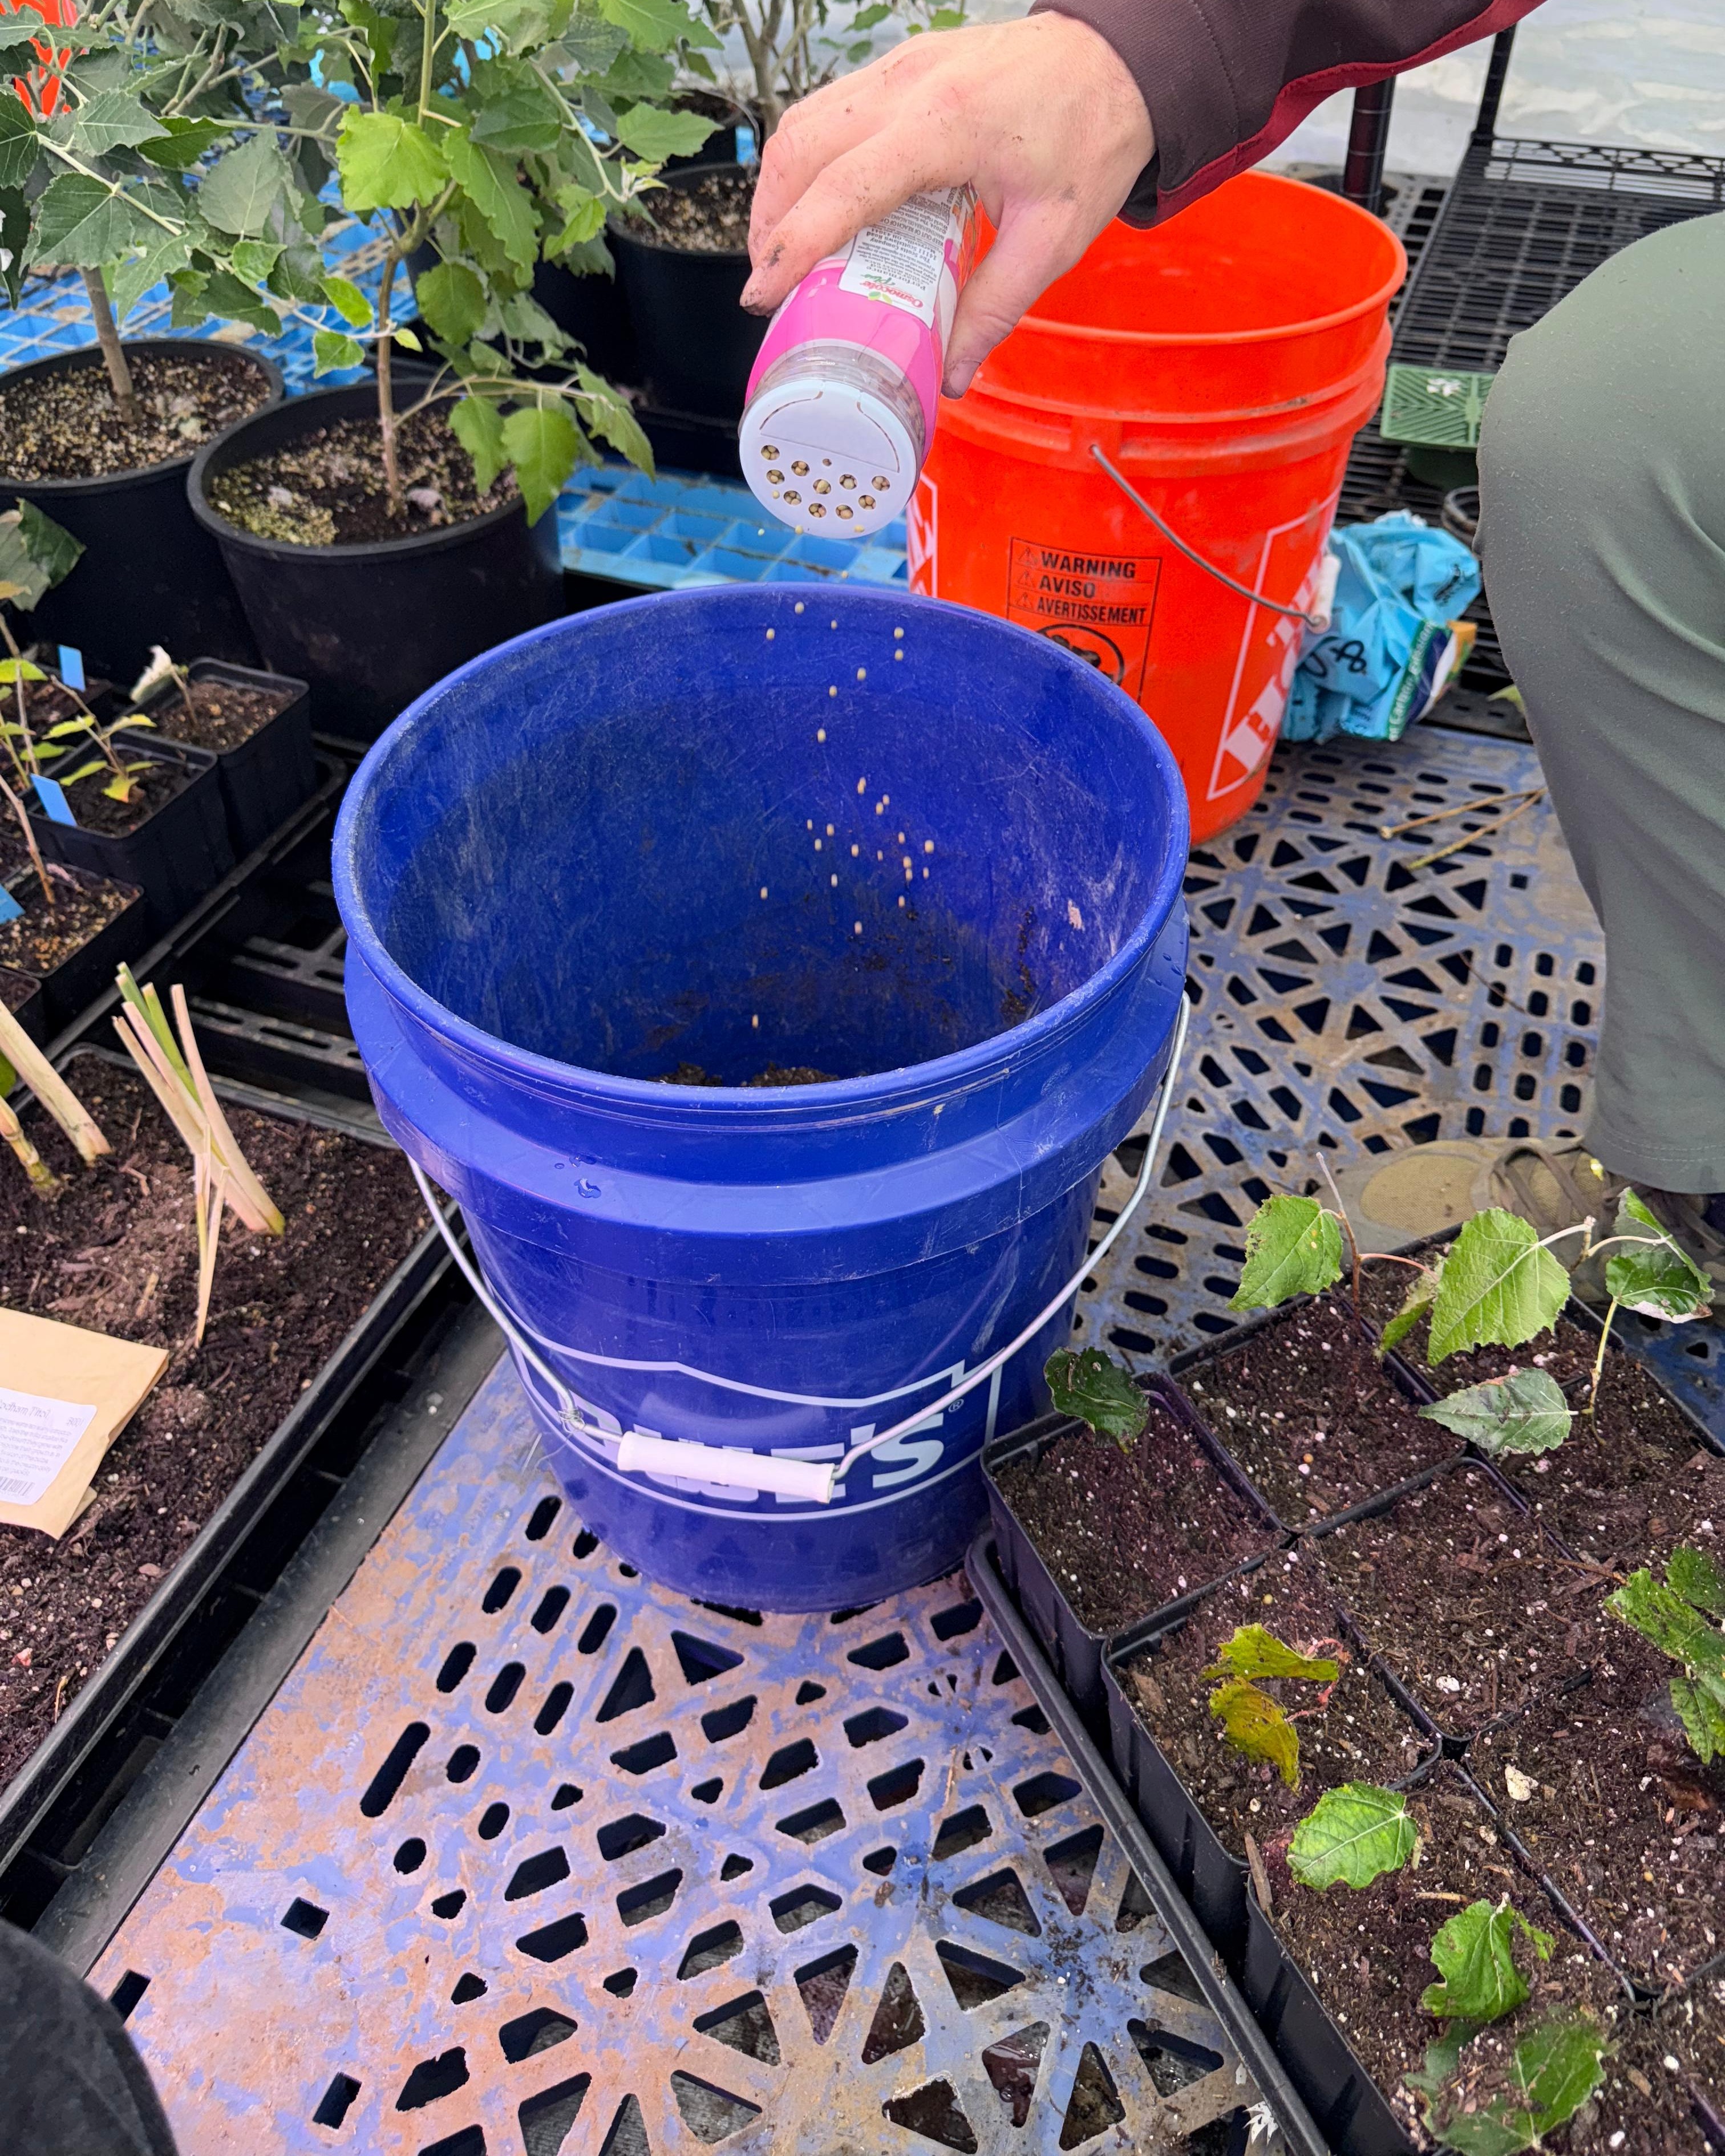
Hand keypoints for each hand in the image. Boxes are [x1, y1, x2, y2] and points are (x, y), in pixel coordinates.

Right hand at [741, 15, 1154, 396]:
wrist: (1120, 64)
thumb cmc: (1091, 138)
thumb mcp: (1052, 238)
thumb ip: (995, 308)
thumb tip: (949, 375)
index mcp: (948, 125)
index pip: (844, 187)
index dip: (794, 245)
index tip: (764, 294)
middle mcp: (910, 84)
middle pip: (803, 148)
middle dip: (771, 222)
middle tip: (769, 286)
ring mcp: (899, 67)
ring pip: (805, 122)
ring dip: (780, 190)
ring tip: (783, 254)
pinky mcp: (899, 67)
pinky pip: (829, 110)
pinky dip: (806, 161)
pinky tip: (816, 208)